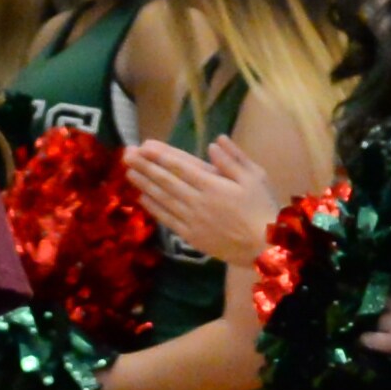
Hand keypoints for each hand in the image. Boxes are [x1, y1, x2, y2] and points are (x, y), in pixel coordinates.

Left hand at [124, 134, 279, 266]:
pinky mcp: (190, 236)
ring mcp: (192, 220)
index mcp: (213, 184)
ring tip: (128, 172)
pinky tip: (142, 198)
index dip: (160, 155)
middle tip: (126, 155)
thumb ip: (234, 159)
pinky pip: (167, 220)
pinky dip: (154, 208)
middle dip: (144, 166)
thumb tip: (214, 142)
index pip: (180, 166)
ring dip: (144, 184)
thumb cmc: (262, 208)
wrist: (264, 247)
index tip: (144, 146)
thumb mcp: (255, 177)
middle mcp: (197, 200)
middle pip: (165, 180)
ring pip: (162, 199)